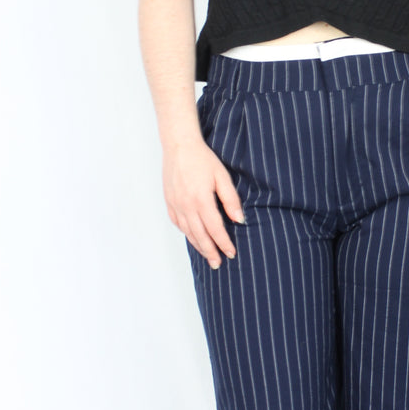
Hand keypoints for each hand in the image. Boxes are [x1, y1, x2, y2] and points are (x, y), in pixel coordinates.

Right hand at [163, 138, 243, 268]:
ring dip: (198, 246)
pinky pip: (178, 223)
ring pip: (188, 232)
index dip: (224, 243)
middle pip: (200, 236)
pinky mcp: (169, 202)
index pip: (215, 229)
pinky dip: (187, 234)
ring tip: (207, 256)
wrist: (179, 146)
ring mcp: (176, 205)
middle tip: (218, 263)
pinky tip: (193, 238)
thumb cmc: (202, 159)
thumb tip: (239, 219)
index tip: (231, 253)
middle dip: (210, 251)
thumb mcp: (221, 176)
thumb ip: (230, 199)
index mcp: (201, 200)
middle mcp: (186, 206)